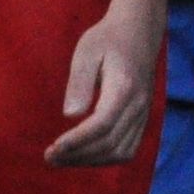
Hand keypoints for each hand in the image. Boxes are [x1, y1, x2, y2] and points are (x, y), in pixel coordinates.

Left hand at [49, 12, 160, 166]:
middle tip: (49, 158)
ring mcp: (143, 115)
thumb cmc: (107, 39)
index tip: (53, 148)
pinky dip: (104, 158)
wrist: (138, 33)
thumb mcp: (86, 52)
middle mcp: (138, 106)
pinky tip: (81, 155)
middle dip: (78, 155)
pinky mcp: (142, 119)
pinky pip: (127, 149)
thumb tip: (70, 115)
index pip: (102, 125)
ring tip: (61, 159)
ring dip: (90, 161)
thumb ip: (79, 83)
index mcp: (124, 88)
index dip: (77, 141)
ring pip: (121, 152)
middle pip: (110, 144)